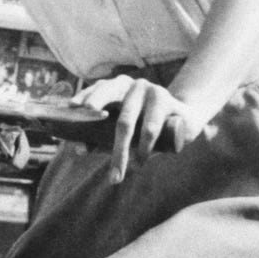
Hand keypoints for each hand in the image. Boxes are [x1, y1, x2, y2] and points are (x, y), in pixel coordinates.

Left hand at [71, 76, 203, 184]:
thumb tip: (78, 149)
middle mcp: (130, 84)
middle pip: (108, 94)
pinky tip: (140, 161)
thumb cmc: (147, 124)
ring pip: (127, 120)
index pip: (97, 87)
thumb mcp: (126, 129)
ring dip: (120, 151)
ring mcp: (149, 89)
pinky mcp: (166, 100)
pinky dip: (143, 148)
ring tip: (118, 173)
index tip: (72, 107)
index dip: (84, 96)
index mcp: (116, 86)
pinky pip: (150, 128)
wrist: (186, 120)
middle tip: (85, 129)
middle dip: (94, 112)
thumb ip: (103, 137)